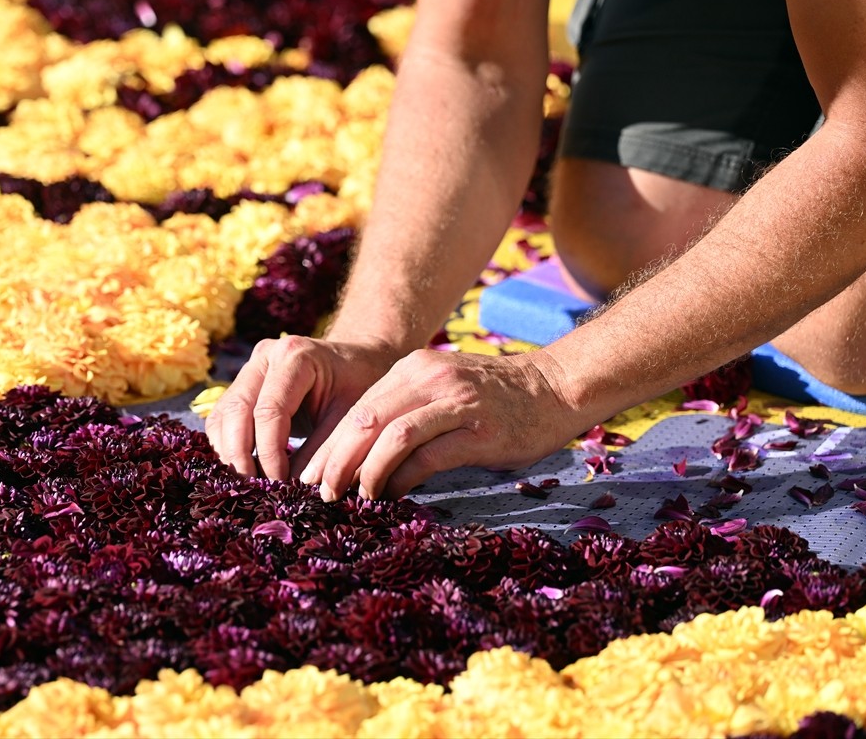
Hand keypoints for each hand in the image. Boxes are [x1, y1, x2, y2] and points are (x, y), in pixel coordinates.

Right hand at [205, 335, 403, 480]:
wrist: (356, 361)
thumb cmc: (359, 386)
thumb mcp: (350, 417)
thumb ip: (324, 451)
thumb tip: (298, 490)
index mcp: (295, 356)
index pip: (269, 411)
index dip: (270, 452)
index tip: (280, 483)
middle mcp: (265, 356)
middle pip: (237, 410)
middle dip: (241, 455)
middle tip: (254, 489)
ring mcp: (250, 368)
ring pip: (223, 415)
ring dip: (229, 453)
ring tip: (248, 484)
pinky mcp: (242, 384)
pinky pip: (223, 418)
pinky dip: (227, 446)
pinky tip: (244, 469)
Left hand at [300, 349, 579, 500]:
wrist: (554, 387)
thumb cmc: (493, 399)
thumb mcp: (440, 391)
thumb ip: (404, 414)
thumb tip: (359, 459)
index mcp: (412, 369)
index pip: (357, 408)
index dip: (330, 443)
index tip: (310, 473)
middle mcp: (428, 379)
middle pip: (365, 420)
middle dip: (337, 459)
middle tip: (320, 492)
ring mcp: (455, 402)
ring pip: (392, 436)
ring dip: (366, 471)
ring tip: (353, 497)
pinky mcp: (479, 429)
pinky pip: (429, 456)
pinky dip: (403, 478)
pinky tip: (392, 495)